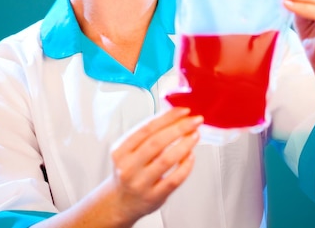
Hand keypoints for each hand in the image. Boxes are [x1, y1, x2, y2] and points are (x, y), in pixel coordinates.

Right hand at [108, 107, 201, 225]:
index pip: (146, 129)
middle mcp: (128, 167)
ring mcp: (140, 183)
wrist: (120, 203)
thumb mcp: (129, 152)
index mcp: (121, 151)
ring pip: (166, 160)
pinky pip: (174, 179)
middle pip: (156, 142)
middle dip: (179, 128)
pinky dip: (185, 166)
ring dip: (185, 144)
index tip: (183, 111)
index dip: (167, 117)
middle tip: (195, 121)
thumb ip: (148, 136)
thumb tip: (175, 118)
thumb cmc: (129, 173)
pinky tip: (191, 156)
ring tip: (195, 135)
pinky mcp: (154, 197)